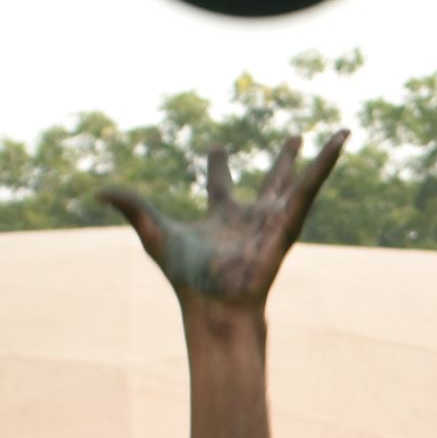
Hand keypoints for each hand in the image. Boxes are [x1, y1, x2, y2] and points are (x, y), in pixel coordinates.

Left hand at [105, 131, 343, 313]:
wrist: (215, 304)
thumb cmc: (186, 278)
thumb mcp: (154, 232)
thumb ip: (131, 206)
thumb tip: (96, 189)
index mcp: (222, 216)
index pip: (220, 184)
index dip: (218, 164)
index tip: (216, 147)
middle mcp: (251, 217)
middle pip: (271, 180)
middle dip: (283, 159)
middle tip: (294, 137)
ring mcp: (274, 219)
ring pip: (300, 181)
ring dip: (320, 157)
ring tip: (340, 132)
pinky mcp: (290, 222)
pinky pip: (311, 186)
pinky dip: (326, 163)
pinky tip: (340, 140)